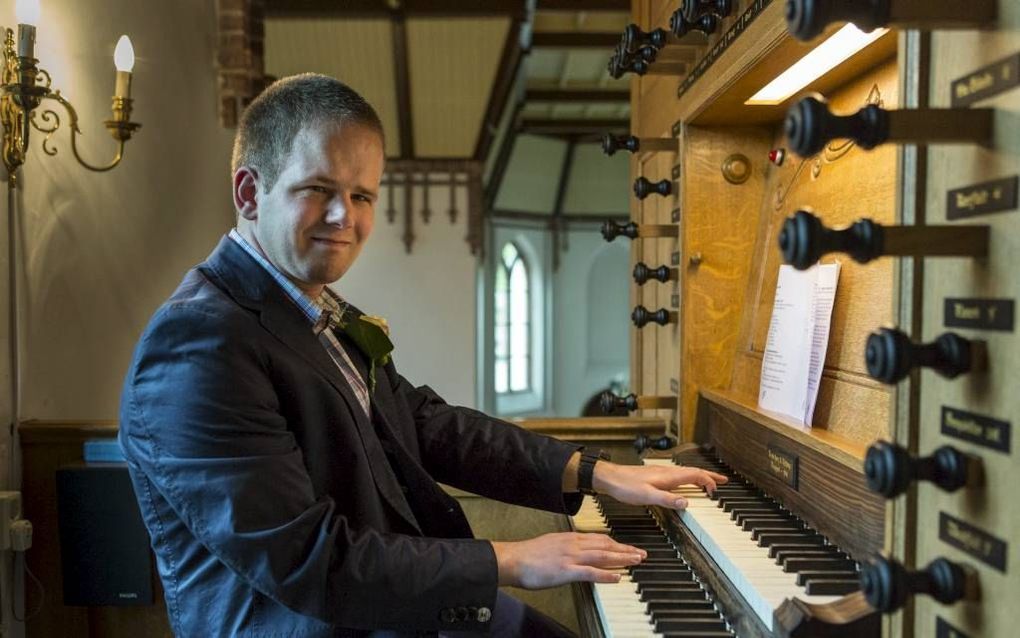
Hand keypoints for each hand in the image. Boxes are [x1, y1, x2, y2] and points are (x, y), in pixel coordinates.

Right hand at [490, 532, 646, 588]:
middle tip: (641, 554)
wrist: (513, 559)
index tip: (628, 547)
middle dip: (625, 549)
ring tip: (636, 561)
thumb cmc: (528, 555)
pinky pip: (590, 572)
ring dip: (621, 558)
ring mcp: (571, 557)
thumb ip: (566, 547)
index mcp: (570, 538)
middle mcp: (574, 545)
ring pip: (602, 556)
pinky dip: (606, 574)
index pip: (599, 538)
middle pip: (605, 545)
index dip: (616, 543)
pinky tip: (617, 576)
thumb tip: (577, 552)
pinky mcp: (566, 570)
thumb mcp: (551, 544)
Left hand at [592, 462, 727, 509]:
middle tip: (723, 481)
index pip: (695, 475)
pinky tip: (684, 484)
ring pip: (686, 473)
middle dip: (709, 476)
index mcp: (668, 476)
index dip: (708, 481)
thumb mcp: (647, 496)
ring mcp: (661, 473)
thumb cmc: (626, 486)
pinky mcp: (654, 476)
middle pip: (693, 472)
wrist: (609, 478)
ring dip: (699, 476)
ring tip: (708, 482)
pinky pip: (678, 476)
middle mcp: (667, 472)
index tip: (716, 490)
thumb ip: (667, 499)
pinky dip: (688, 479)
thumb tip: (687, 503)